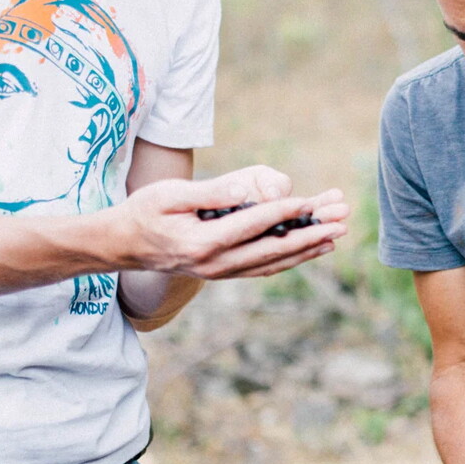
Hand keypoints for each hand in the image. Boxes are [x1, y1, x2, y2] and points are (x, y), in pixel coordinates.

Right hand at [107, 165, 349, 278]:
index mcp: (203, 242)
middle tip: (341, 221)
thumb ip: (209, 194)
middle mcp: (216, 263)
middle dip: (311, 234)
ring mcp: (220, 272)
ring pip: (273, 263)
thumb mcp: (170, 196)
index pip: (253, 224)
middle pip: (273, 249)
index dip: (283, 211)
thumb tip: (243, 191)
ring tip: (337, 235)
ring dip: (308, 249)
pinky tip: (311, 249)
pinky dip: (291, 259)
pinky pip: (264, 268)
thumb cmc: (143, 212)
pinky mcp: (223, 272)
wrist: (123, 245)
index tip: (311, 201)